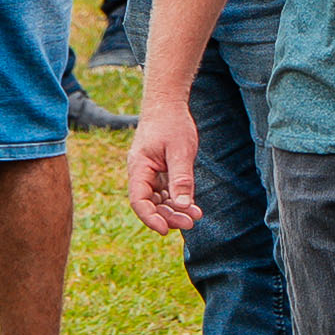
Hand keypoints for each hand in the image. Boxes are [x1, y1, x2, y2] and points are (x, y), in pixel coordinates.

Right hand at [126, 97, 205, 232]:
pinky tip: (192, 207)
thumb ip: (181, 177)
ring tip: (195, 216)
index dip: (150, 218)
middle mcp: (141, 173)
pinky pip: (165, 192)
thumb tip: (184, 205)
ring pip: (158, 200)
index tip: (165, 230)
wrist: (168, 103)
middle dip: (168, 216)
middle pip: (149, 204)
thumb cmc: (172, 122)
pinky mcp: (159, 171)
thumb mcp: (180, 150)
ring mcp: (149, 173)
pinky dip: (177, 200)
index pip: (138, 200)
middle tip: (190, 223)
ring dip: (174, 210)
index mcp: (139, 167)